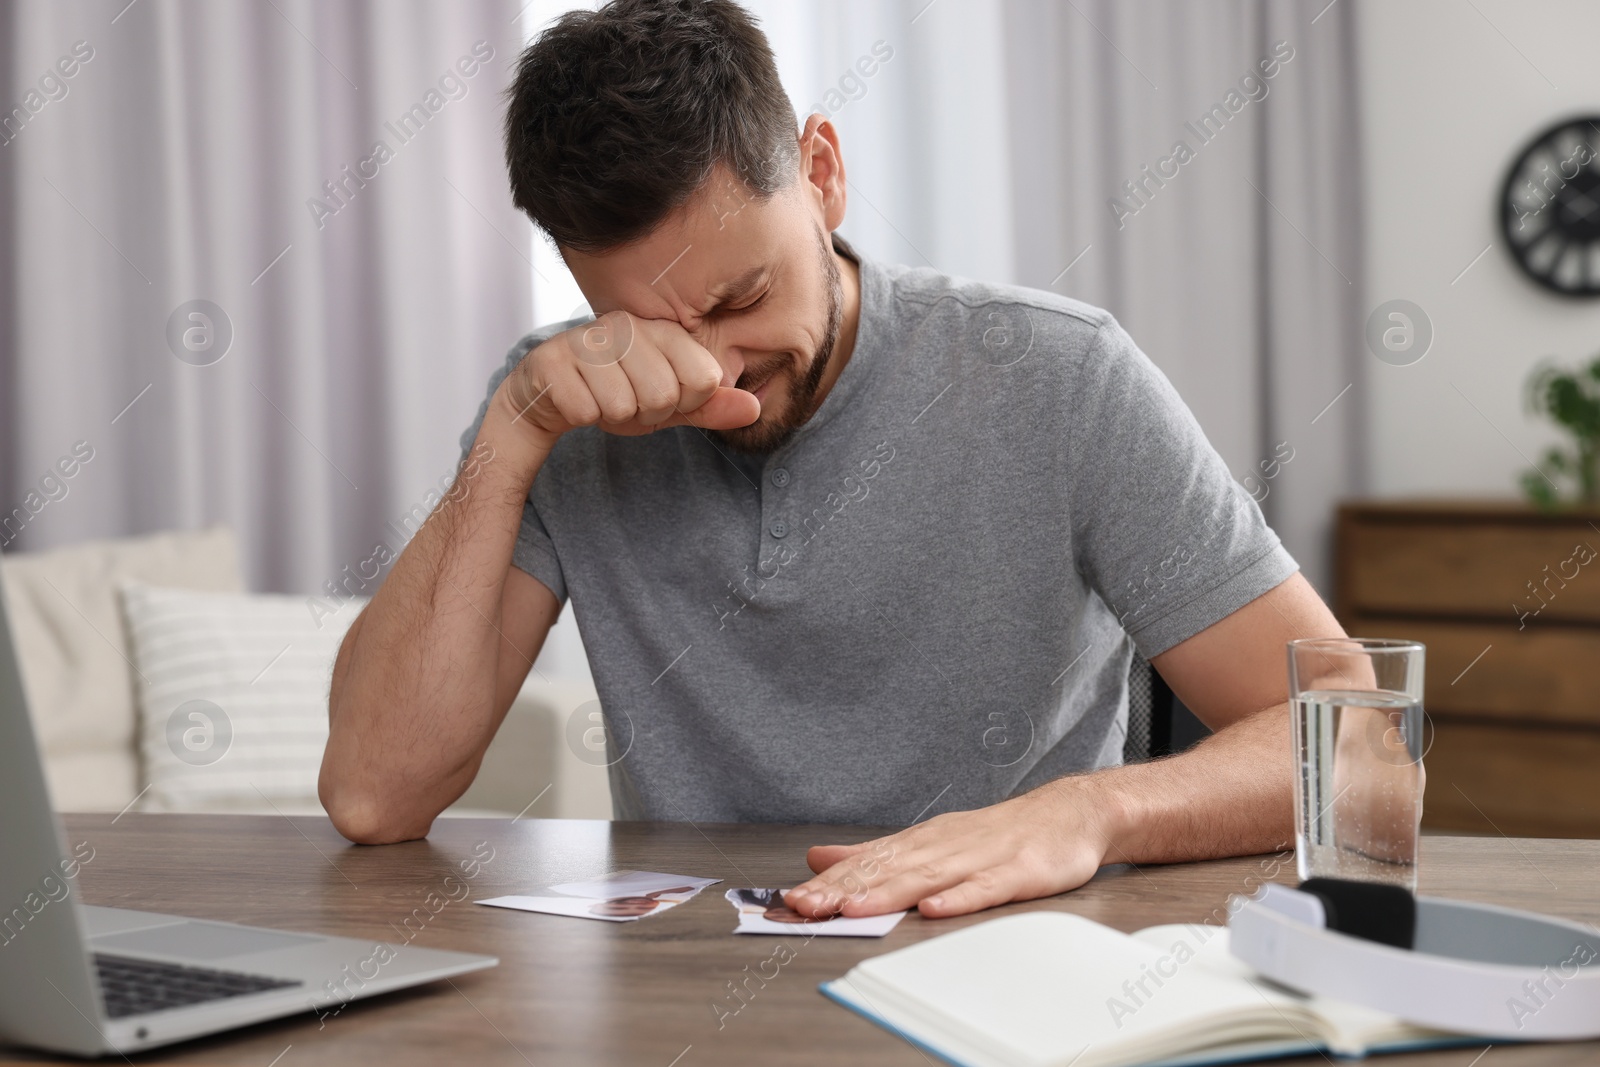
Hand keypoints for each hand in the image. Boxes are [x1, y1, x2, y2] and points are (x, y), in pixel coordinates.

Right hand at [493, 310, 759, 449]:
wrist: (549, 396)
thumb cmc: (615, 393)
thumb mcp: (670, 405)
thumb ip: (710, 407)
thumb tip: (755, 408)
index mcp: (662, 331)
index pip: (704, 379)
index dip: (685, 402)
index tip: (663, 395)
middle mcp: (626, 327)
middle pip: (663, 395)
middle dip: (645, 413)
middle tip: (627, 400)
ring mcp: (586, 339)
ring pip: (622, 405)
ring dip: (611, 416)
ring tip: (600, 397)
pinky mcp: (550, 359)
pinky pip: (584, 410)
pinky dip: (581, 416)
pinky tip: (574, 398)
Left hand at [783, 782, 1115, 919]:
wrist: (1069, 813)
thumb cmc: (999, 834)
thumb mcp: (931, 841)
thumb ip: (875, 855)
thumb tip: (819, 858)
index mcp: (922, 842)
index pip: (867, 864)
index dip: (828, 883)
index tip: (791, 900)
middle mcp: (944, 846)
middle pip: (888, 870)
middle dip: (844, 889)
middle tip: (805, 906)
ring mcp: (981, 857)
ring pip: (928, 876)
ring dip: (888, 893)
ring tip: (852, 908)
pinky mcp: (1017, 872)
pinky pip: (985, 887)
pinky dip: (959, 897)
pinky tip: (934, 908)